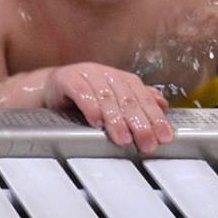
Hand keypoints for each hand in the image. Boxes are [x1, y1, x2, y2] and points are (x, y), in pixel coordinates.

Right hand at [45, 62, 172, 151]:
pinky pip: (81, 92)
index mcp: (123, 79)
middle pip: (127, 99)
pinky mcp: (68, 78)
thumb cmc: (88, 96)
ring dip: (116, 120)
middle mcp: (107, 74)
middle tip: (146, 143)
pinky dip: (90, 107)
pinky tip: (96, 121)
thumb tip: (163, 105)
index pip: (143, 98)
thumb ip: (139, 101)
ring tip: (123, 139)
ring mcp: (87, 74)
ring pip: (106, 97)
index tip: (163, 137)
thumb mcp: (116, 98)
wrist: (54, 86)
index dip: (155, 118)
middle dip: (139, 123)